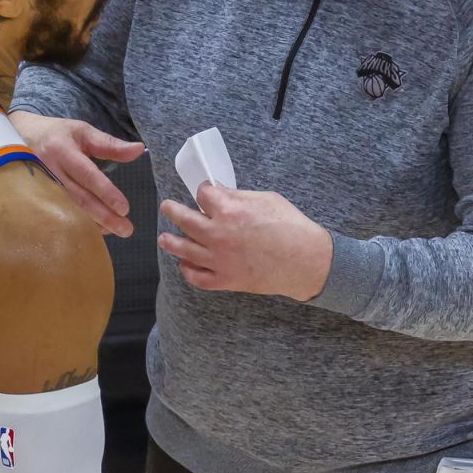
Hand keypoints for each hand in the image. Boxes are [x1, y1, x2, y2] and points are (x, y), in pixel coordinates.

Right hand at [8, 111, 145, 236]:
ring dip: (92, 223)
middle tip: (126, 230)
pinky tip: (95, 229)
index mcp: (62, 151)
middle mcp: (49, 171)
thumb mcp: (82, 132)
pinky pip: (58, 214)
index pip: (87, 174)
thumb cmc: (57, 134)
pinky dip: (78, 224)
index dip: (105, 192)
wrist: (18, 136)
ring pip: (68, 210)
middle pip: (78, 198)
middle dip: (103, 215)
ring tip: (114, 232)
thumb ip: (109, 144)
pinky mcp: (36, 198)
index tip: (125, 209)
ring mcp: (40, 187)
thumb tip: (139, 149)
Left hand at [158, 184, 333, 299]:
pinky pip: (197, 278)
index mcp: (229, 211)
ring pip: (183, 250)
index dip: (203, 191)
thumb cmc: (292, 227)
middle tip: (167, 207)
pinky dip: (188, 271)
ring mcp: (219, 260)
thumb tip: (220, 192)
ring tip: (164, 238)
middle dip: (172, 210)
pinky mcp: (225, 280)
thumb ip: (238, 196)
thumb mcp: (266, 199)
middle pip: (183, 219)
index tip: (204, 192)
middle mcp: (218, 235)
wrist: (307, 261)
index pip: (203, 195)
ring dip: (170, 241)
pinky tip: (185, 264)